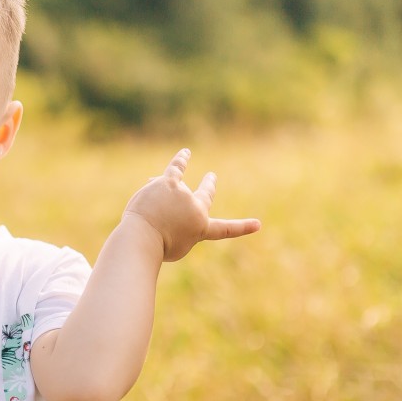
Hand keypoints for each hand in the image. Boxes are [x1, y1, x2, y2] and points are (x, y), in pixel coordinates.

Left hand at [121, 149, 260, 261]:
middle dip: (208, 186)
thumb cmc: (155, 247)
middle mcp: (195, 209)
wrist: (144, 237)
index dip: (242, 228)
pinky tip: (185, 153)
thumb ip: (173, 224)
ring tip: (185, 155)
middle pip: (204, 196)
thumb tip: (164, 201)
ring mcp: (183, 194)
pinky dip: (182, 159)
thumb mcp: (171, 246)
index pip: (225, 229)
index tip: (258, 224)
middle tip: (212, 177)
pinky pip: (177, 167)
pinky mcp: (168, 183)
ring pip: (179, 179)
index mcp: (201, 228)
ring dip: (180, 167)